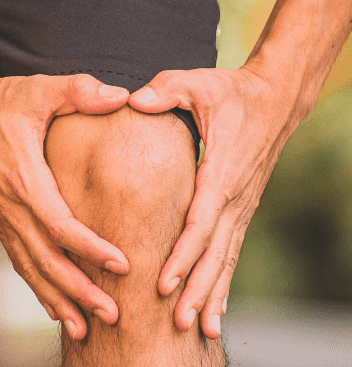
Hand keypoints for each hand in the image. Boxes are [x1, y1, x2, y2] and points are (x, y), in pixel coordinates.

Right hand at [0, 73, 131, 339]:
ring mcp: (0, 215)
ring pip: (30, 268)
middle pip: (46, 259)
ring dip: (58, 299)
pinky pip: (18, 260)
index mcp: (23, 178)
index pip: (60, 224)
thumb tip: (121, 96)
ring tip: (87, 328)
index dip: (91, 247)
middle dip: (79, 290)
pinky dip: (38, 287)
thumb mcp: (38, 89)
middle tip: (113, 314)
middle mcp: (9, 205)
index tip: (122, 263)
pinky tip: (55, 309)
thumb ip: (79, 91)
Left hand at [129, 65, 296, 338]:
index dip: (182, 254)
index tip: (163, 281)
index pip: (200, 221)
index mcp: (220, 171)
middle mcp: (235, 196)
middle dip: (196, 287)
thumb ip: (165, 90)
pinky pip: (231, 248)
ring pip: (226, 257)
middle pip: (215, 251)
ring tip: (199, 327)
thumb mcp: (195, 82)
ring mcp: (242, 204)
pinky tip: (215, 307)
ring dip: (211, 292)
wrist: (275, 97)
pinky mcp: (241, 206)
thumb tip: (136, 100)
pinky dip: (222, 278)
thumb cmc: (229, 90)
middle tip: (179, 321)